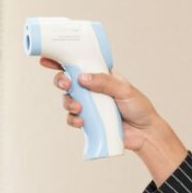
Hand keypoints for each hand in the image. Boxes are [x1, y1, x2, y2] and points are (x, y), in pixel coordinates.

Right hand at [40, 58, 187, 184]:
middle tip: (66, 85)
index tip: (47, 60)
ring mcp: (89, 106)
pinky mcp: (89, 122)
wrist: (144, 133)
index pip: (78, 65)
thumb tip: (82, 77)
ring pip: (68, 100)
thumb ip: (105, 82)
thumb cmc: (138, 107)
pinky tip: (81, 122)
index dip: (61, 61)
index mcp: (100, 76)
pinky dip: (73, 120)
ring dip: (68, 103)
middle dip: (61, 81)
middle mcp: (91, 89)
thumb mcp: (124, 90)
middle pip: (67, 81)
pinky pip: (73, 119)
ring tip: (78, 108)